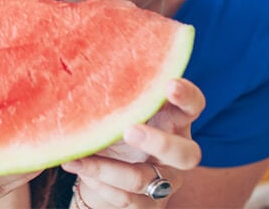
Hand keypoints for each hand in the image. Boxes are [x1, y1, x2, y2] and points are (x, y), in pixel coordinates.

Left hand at [62, 78, 204, 207]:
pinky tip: (78, 168)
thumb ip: (116, 97)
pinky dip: (98, 183)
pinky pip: (126, 199)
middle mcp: (177, 153)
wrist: (104, 176)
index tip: (169, 85)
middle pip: (187, 154)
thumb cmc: (114, 133)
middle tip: (128, 130)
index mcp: (173, 122)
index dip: (187, 97)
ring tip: (75, 157)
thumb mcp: (117, 112)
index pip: (193, 107)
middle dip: (159, 142)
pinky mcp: (148, 205)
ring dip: (106, 168)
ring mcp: (165, 182)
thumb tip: (86, 73)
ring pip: (144, 179)